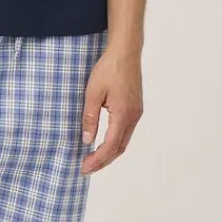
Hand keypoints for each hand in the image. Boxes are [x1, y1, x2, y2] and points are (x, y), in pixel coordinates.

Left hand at [80, 47, 142, 174]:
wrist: (125, 52)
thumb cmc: (108, 69)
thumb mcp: (93, 93)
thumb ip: (89, 118)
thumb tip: (86, 140)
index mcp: (123, 114)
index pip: (110, 146)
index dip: (97, 160)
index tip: (84, 167)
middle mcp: (133, 117)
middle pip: (119, 148)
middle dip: (103, 161)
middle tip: (86, 168)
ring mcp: (136, 113)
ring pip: (124, 141)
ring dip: (109, 153)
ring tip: (93, 159)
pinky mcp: (135, 108)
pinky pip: (126, 131)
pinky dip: (114, 142)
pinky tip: (104, 143)